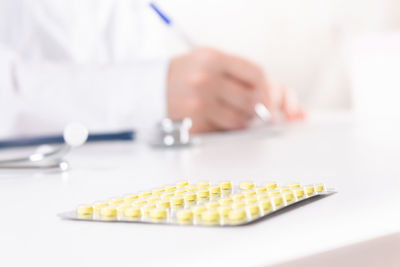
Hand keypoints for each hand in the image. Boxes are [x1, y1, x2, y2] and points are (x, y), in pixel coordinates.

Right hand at [167, 47, 304, 132]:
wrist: (150, 90)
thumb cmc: (187, 76)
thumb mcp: (211, 63)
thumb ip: (242, 76)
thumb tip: (280, 100)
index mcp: (214, 59)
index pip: (257, 74)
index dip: (270, 90)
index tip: (272, 100)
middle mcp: (206, 79)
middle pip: (252, 100)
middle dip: (260, 110)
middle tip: (255, 112)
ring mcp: (198, 104)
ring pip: (241, 121)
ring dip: (244, 122)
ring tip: (231, 114)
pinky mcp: (193, 124)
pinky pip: (224, 133)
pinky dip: (227, 130)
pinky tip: (217, 121)